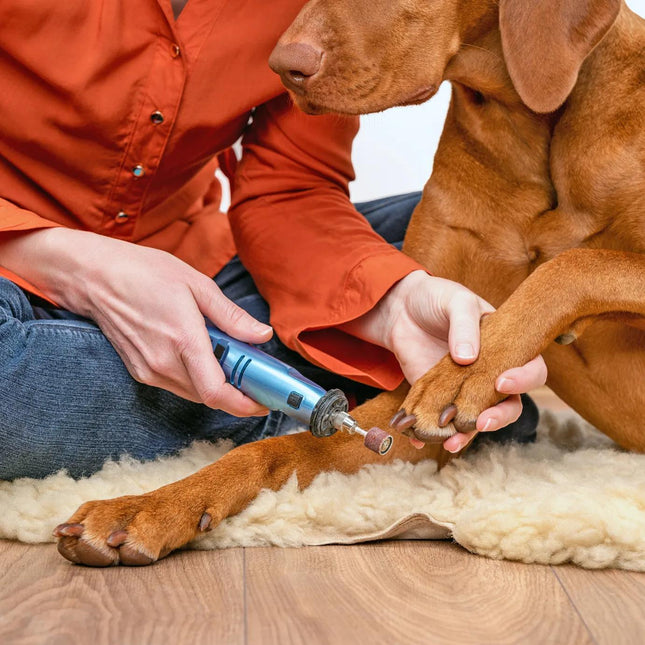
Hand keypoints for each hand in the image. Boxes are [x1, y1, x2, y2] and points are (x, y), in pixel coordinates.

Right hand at [0, 228, 272, 415]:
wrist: (93, 277)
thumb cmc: (145, 273)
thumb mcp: (197, 284)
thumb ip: (232, 316)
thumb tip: (262, 335)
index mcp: (183, 340)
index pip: (215, 391)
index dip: (243, 404)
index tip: (264, 402)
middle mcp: (164, 364)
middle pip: (209, 397)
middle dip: (237, 392)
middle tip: (255, 376)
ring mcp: (149, 371)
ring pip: (193, 393)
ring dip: (216, 386)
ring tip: (232, 362)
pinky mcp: (140, 372)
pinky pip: (177, 386)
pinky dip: (197, 379)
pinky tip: (204, 358)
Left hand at [341, 271, 547, 450]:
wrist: (402, 309)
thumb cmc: (438, 299)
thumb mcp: (456, 301)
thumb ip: (464, 325)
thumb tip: (467, 358)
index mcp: (507, 346)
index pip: (531, 369)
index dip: (524, 379)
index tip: (502, 382)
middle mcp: (491, 372)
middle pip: (509, 404)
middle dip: (499, 418)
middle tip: (480, 422)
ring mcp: (465, 388)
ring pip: (476, 419)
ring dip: (466, 435)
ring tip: (450, 443)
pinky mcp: (440, 397)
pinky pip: (442, 420)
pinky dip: (432, 433)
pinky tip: (418, 439)